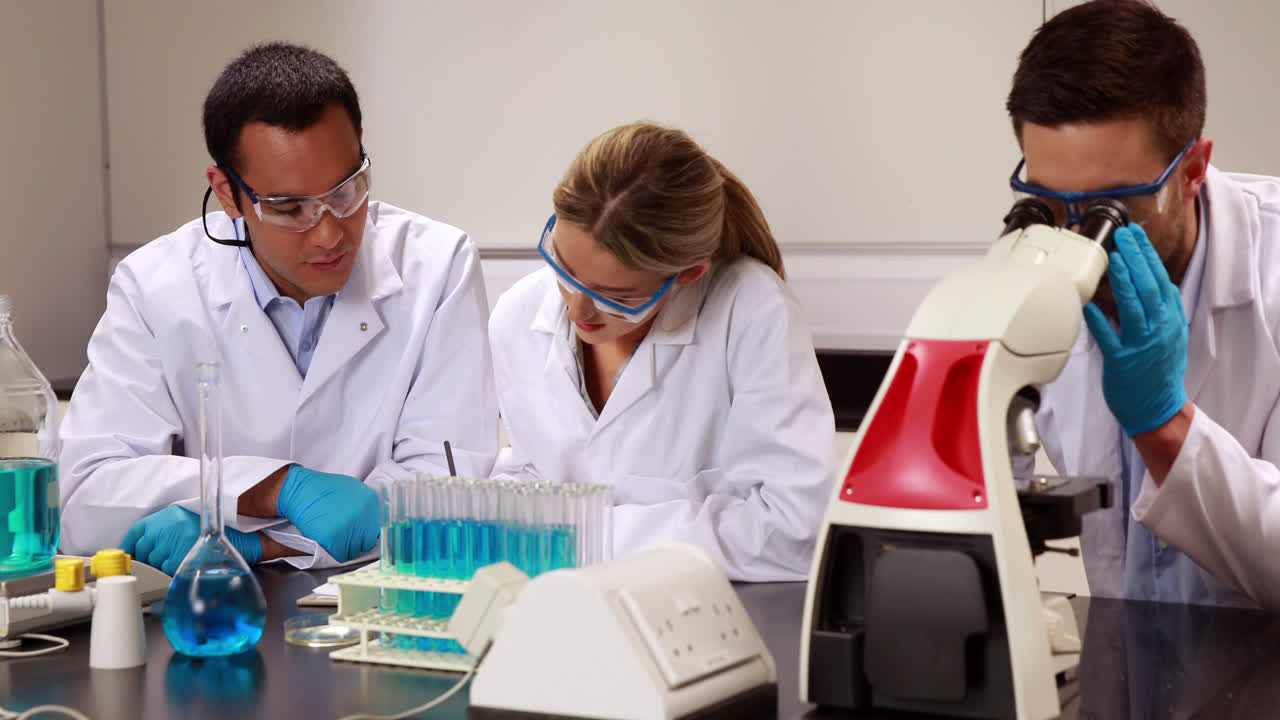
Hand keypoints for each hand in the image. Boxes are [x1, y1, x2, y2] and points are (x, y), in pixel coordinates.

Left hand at [120, 506, 262, 574]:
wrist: (241, 538)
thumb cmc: (217, 532)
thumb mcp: (189, 520)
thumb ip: (167, 530)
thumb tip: (145, 548)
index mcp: (167, 516)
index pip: (136, 533)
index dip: (130, 546)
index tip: (128, 555)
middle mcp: (165, 528)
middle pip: (143, 550)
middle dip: (151, 559)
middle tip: (168, 559)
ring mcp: (170, 545)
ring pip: (154, 564)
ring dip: (163, 567)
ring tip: (184, 561)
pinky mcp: (176, 561)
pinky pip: (165, 573)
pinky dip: (173, 574)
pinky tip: (187, 567)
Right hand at [275, 465, 378, 562]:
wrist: (301, 491)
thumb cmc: (324, 490)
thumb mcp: (352, 489)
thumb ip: (365, 506)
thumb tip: (371, 522)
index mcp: (371, 502)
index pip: (377, 528)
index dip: (365, 533)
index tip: (358, 535)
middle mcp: (364, 515)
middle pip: (368, 542)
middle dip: (356, 542)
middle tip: (343, 537)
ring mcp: (350, 527)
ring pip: (354, 551)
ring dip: (345, 548)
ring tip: (333, 537)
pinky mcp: (335, 538)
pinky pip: (341, 555)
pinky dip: (334, 552)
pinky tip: (327, 542)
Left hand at [1083, 223, 1188, 435]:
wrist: (1158, 408)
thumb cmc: (1158, 371)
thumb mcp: (1168, 335)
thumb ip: (1158, 309)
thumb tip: (1145, 281)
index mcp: (1170, 321)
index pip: (1161, 280)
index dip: (1148, 256)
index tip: (1136, 235)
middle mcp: (1159, 330)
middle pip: (1150, 287)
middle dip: (1136, 258)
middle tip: (1123, 236)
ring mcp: (1141, 345)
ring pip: (1134, 307)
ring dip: (1124, 280)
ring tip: (1113, 258)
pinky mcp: (1122, 362)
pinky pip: (1109, 337)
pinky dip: (1099, 320)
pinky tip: (1088, 304)